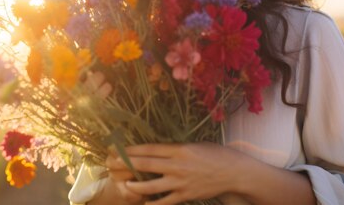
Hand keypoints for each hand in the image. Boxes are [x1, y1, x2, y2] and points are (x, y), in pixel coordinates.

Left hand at [107, 142, 237, 204]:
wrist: (233, 172)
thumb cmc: (215, 154)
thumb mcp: (194, 144)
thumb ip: (175, 148)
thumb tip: (156, 150)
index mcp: (179, 149)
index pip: (149, 148)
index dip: (131, 149)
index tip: (116, 148)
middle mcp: (177, 165)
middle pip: (145, 164)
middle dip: (125, 164)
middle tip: (110, 164)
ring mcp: (180, 182)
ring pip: (151, 186)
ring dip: (135, 185)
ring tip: (125, 184)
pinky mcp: (186, 195)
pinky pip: (165, 202)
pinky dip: (153, 203)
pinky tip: (144, 203)